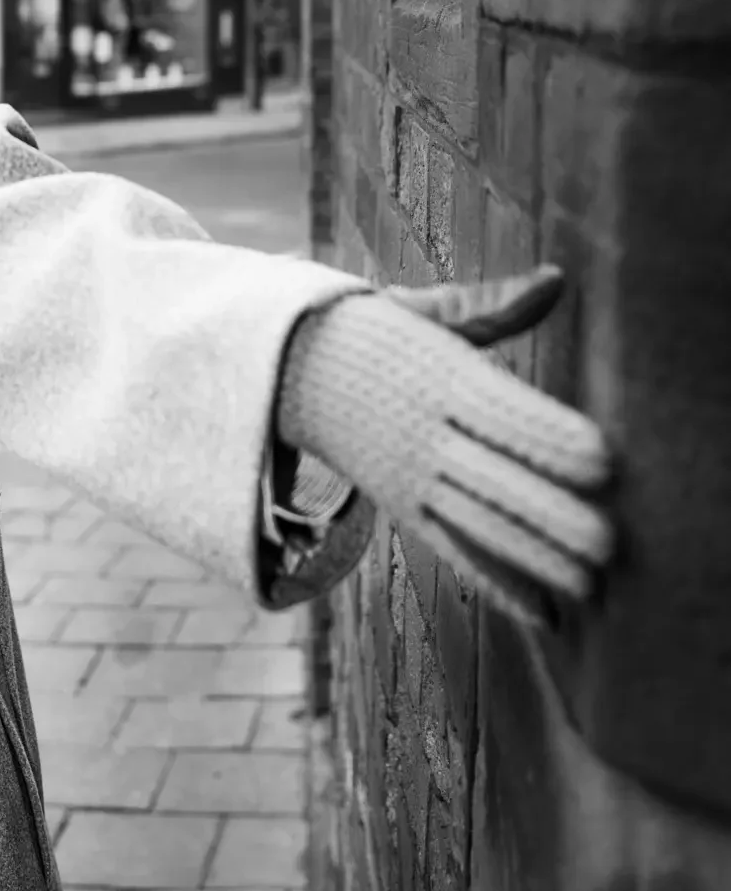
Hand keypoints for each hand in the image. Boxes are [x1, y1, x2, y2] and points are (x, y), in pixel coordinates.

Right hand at [275, 266, 614, 626]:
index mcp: (436, 377)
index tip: (602, 460)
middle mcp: (423, 433)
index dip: (547, 438)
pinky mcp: (401, 505)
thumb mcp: (425, 310)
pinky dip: (496, 581)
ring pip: (477, 525)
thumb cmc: (372, 332)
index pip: (500, 412)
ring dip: (533, 559)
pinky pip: (452, 548)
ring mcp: (410, 475)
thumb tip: (558, 279)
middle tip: (608, 543)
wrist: (283, 369)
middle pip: (493, 480)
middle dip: (550, 515)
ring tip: (586, 587)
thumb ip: (495, 304)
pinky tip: (540, 610)